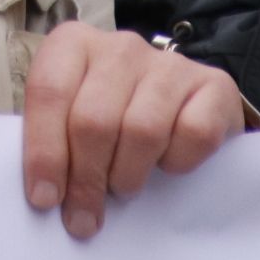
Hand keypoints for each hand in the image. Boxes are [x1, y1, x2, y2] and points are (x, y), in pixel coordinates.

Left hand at [21, 20, 242, 239]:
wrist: (179, 105)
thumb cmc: (112, 117)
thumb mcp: (70, 120)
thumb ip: (53, 144)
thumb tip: (45, 196)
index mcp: (74, 44)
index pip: (49, 91)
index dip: (45, 151)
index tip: (45, 198)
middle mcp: (121, 46)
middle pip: (94, 119)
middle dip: (86, 178)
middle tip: (84, 215)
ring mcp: (170, 63)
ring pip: (142, 130)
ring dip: (127, 174)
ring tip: (123, 187)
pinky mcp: (214, 85)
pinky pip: (193, 134)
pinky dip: (178, 162)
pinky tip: (167, 164)